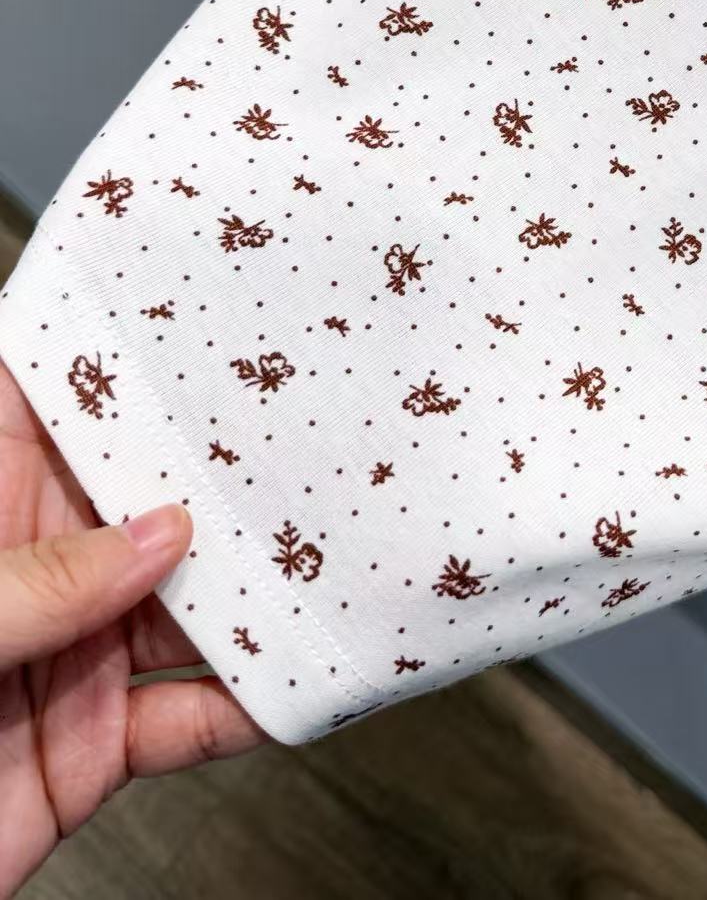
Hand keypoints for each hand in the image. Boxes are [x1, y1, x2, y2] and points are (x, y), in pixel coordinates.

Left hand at [0, 357, 265, 895]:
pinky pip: (189, 720)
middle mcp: (28, 567)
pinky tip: (294, 679)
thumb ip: (36, 582)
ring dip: (257, 589)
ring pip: (187, 605)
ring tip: (325, 556)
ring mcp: (66, 654)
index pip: (54, 399)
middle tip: (308, 439)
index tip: (207, 311)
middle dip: (225, 473)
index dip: (125, 352)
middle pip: (146, 499)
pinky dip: (249, 708)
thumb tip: (157, 539)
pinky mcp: (89, 747)